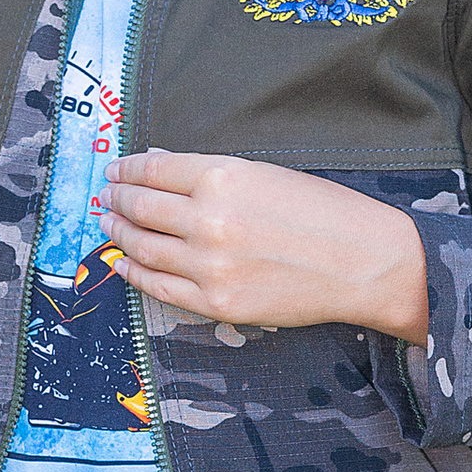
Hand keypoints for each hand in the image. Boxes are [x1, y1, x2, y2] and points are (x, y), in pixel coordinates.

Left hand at [108, 151, 430, 341]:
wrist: (364, 263)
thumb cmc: (324, 212)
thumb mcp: (266, 174)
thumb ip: (212, 174)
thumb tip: (160, 170)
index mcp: (222, 177)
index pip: (154, 170)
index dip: (129, 169)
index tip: (117, 170)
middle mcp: (209, 220)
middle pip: (142, 207)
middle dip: (118, 199)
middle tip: (108, 196)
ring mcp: (209, 265)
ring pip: (143, 247)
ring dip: (119, 234)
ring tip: (110, 225)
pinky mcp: (216, 302)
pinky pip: (159, 287)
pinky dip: (135, 272)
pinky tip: (125, 263)